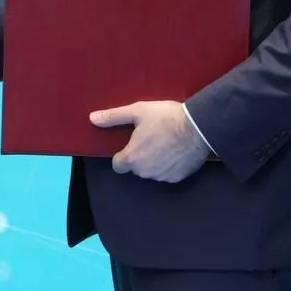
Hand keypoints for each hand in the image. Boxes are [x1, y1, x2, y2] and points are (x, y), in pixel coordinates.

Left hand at [90, 101, 210, 182]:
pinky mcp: (177, 178)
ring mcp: (162, 177)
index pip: (118, 165)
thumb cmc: (165, 117)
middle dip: (140, 157)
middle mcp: (145, 172)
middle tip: (151, 138)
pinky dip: (169, 166)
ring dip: (154, 162)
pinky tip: (176, 151)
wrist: (198, 126)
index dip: (122, 155)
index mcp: (132, 158)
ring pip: (151, 172)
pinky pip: (167, 174)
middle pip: (136, 168)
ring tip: (165, 143)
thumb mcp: (137, 111)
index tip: (131, 145)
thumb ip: (114, 117)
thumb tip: (92, 119)